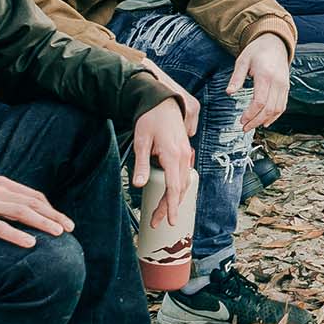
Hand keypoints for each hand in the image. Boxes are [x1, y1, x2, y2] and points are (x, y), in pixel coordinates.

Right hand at [0, 176, 71, 248]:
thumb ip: (8, 201)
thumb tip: (33, 216)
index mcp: (1, 184)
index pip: (33, 196)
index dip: (51, 209)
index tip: (65, 222)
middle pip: (32, 203)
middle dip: (54, 216)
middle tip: (70, 229)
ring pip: (20, 212)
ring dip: (42, 223)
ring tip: (58, 233)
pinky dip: (16, 234)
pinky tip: (30, 243)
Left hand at [129, 99, 196, 228]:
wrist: (162, 102)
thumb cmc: (150, 119)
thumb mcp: (141, 141)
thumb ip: (140, 164)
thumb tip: (138, 185)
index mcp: (173, 155)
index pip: (174, 187)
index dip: (171, 206)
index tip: (170, 221)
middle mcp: (183, 156)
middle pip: (179, 189)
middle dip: (169, 208)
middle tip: (156, 221)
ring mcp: (185, 154)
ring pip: (184, 183)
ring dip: (174, 200)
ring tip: (162, 213)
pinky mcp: (183, 152)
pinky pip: (184, 175)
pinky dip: (179, 188)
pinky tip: (172, 195)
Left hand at [229, 31, 292, 132]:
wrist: (275, 43)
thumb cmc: (257, 51)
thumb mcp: (243, 60)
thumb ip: (236, 77)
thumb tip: (229, 92)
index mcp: (265, 76)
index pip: (259, 102)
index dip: (250, 114)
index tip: (241, 120)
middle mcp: (277, 82)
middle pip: (268, 109)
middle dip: (256, 121)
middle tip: (245, 127)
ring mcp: (283, 86)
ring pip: (277, 110)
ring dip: (265, 120)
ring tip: (253, 126)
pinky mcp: (286, 87)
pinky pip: (282, 106)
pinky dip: (275, 116)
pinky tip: (266, 121)